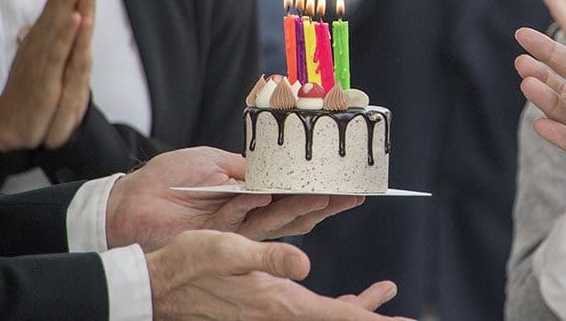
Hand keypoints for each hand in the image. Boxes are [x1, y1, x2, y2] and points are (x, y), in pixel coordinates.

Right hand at [0, 0, 98, 150]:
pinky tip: (79, 17)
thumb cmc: (39, 94)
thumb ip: (70, 41)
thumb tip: (78, 15)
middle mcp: (45, 42)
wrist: (14, 128)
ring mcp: (44, 59)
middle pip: (63, 4)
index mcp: (51, 37)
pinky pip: (59, 53)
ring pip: (61, 23)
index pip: (65, 1)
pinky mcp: (46, 79)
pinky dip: (70, 35)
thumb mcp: (60, 65)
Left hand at [106, 147, 364, 250]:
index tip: (345, 180)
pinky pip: (240, 219)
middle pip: (295, 211)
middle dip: (325, 203)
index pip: (291, 192)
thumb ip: (247, 168)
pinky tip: (268, 194)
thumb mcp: (214, 161)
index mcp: (250, 194)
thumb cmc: (168, 179)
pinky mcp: (215, 239)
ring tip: (326, 197)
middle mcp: (248, 215)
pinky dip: (252, 204)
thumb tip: (277, 165)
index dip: (319, 188)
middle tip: (353, 194)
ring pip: (276, 220)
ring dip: (301, 207)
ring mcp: (234, 230)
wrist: (131, 202)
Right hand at [146, 230, 402, 319]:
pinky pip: (310, 311)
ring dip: (358, 309)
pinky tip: (347, 297)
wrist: (158, 285)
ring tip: (386, 295)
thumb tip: (305, 264)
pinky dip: (335, 306)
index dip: (369, 319)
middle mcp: (280, 312)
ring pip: (326, 316)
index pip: (335, 316)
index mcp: (279, 301)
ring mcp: (272, 312)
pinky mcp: (265, 306)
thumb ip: (268, 258)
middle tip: (407, 320)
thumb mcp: (229, 250)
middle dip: (371, 318)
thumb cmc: (191, 263)